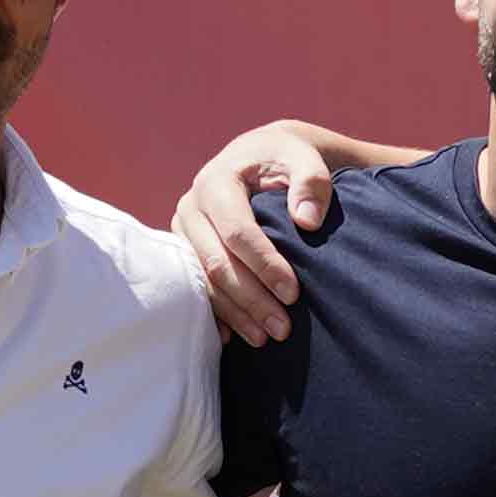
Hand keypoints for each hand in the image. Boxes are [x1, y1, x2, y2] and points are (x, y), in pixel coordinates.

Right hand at [175, 123, 353, 347]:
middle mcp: (191, 207)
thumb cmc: (286, 159)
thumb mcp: (303, 159)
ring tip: (265, 339)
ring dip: (234, 313)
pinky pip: (195, 288)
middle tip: (282, 330)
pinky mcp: (186, 252)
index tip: (293, 294)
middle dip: (250, 299)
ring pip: (203, 280)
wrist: (260, 157)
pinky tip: (235, 338)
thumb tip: (307, 220)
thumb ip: (311, 182)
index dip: (264, 265)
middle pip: (216, 262)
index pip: (237, 231)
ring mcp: (184, 232)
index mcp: (216, 182)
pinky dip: (216, 314)